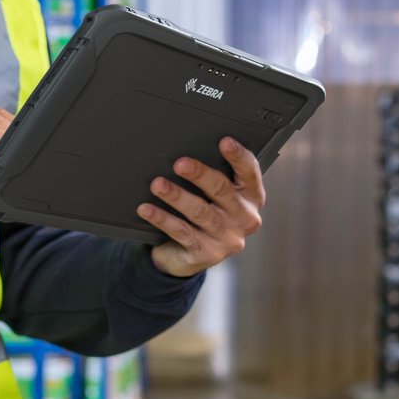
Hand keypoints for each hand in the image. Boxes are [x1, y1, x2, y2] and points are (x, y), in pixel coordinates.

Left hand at [139, 138, 267, 278]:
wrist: (191, 256)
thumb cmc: (205, 214)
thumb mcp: (215, 196)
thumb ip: (213, 177)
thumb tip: (188, 154)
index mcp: (251, 197)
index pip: (249, 173)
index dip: (238, 157)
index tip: (225, 142)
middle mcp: (244, 218)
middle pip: (222, 190)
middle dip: (200, 175)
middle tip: (180, 164)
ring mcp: (227, 239)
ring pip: (200, 212)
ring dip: (177, 196)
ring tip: (157, 185)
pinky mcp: (207, 254)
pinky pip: (182, 232)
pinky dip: (163, 219)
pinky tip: (148, 209)